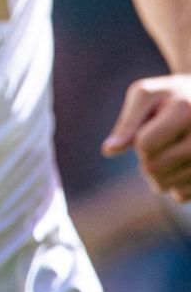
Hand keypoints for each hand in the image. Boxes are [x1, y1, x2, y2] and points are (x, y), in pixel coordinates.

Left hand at [103, 74, 190, 202]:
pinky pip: (184, 195)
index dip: (137, 143)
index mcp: (184, 111)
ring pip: (169, 184)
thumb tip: (108, 151)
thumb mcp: (145, 95)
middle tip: (151, 151)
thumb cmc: (169, 96)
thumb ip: (127, 123)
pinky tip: (178, 173)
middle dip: (144, 161)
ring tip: (163, 162)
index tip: (146, 133)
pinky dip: (175, 189)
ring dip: (157, 178)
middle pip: (154, 167)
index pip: (145, 144)